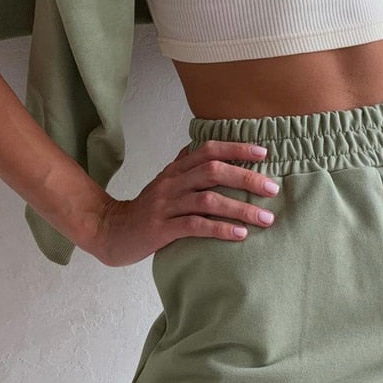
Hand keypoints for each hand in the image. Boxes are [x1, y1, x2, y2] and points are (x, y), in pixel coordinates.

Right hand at [86, 140, 280, 267]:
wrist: (110, 231)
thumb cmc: (145, 209)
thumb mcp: (164, 183)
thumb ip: (184, 166)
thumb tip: (206, 148)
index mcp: (175, 170)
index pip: (208, 150)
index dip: (236, 148)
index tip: (264, 153)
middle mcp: (171, 183)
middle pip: (213, 171)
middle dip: (246, 178)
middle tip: (272, 188)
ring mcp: (165, 205)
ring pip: (208, 199)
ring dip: (241, 208)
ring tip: (265, 218)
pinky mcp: (161, 229)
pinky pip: (195, 225)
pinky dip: (220, 228)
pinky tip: (239, 235)